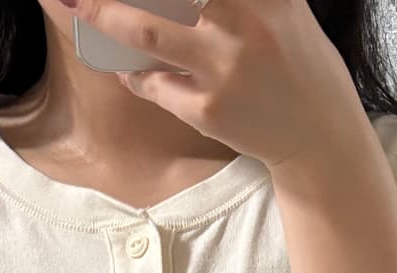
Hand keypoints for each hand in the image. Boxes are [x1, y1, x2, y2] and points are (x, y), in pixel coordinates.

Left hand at [60, 0, 367, 170]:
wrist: (318, 136)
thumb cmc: (296, 62)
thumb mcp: (282, 8)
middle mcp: (244, 25)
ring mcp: (224, 70)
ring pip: (148, 35)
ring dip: (106, 17)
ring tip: (78, 4)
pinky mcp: (208, 110)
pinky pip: (154, 84)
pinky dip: (135, 73)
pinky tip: (130, 68)